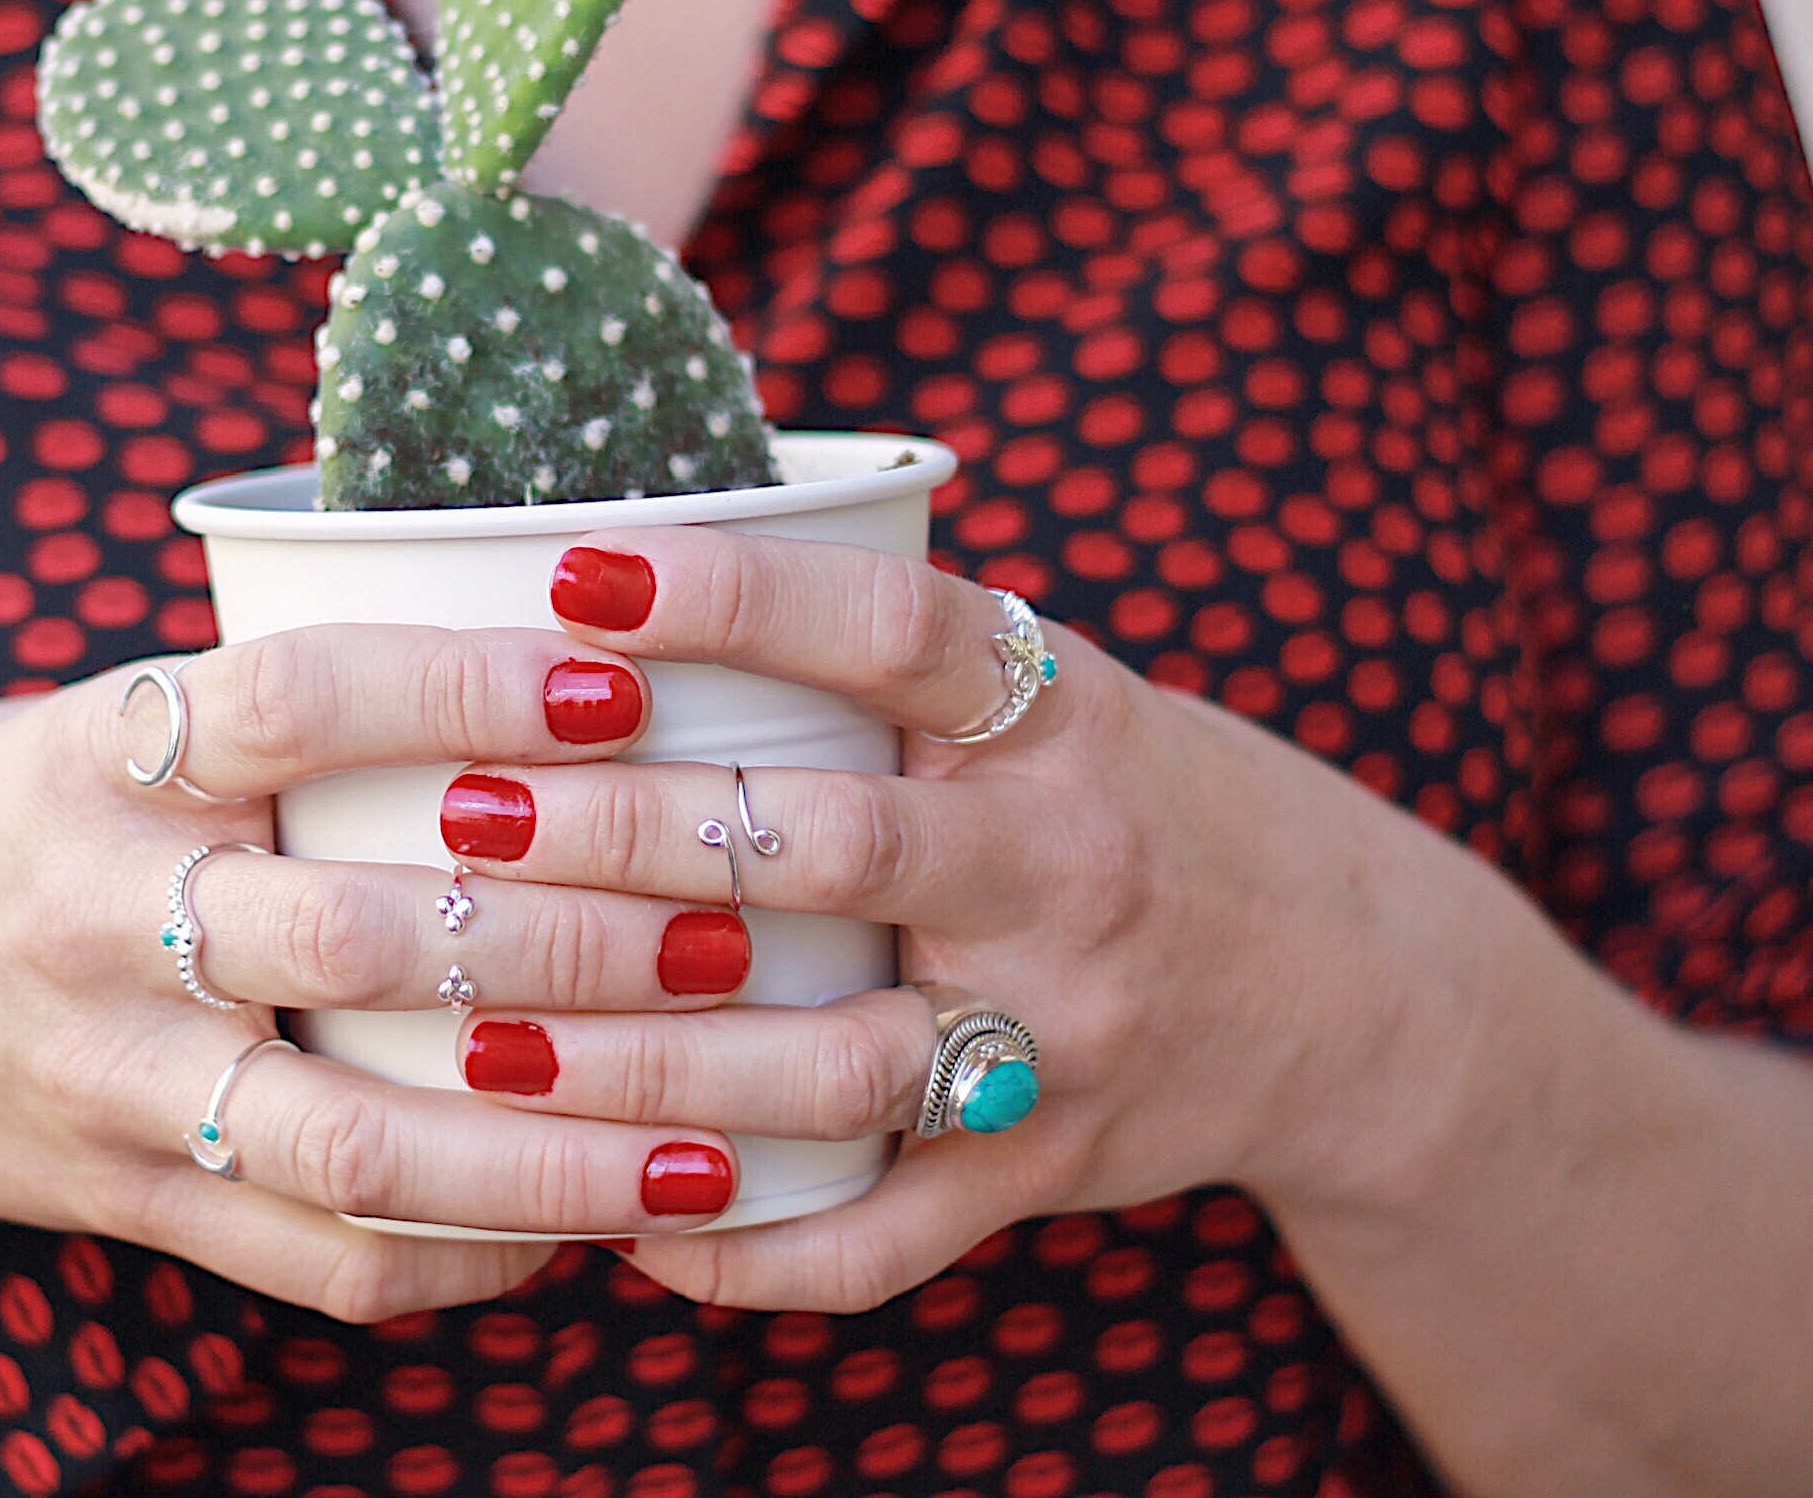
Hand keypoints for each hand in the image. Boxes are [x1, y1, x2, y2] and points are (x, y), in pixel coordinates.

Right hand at [0, 621, 788, 1340]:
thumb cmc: (12, 816)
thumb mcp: (97, 713)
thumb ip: (275, 693)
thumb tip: (562, 626)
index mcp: (96, 754)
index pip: (293, 696)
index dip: (464, 686)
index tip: (628, 673)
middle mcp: (94, 915)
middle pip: (358, 930)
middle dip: (575, 936)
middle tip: (743, 918)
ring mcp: (105, 1078)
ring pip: (350, 1135)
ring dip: (553, 1144)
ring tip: (713, 1134)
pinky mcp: (123, 1199)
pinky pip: (311, 1256)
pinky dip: (464, 1253)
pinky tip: (594, 1230)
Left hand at [434, 527, 1472, 1312]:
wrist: (1352, 979)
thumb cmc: (1130, 796)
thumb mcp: (1053, 685)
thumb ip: (883, 648)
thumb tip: (607, 567)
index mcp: (1061, 716)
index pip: (895, 630)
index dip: (737, 597)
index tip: (575, 571)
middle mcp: (1071, 864)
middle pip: (830, 847)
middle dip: (624, 836)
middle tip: (460, 819)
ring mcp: (1065, 1030)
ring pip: (834, 1062)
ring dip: (644, 1063)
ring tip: (475, 1041)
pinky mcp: (1053, 1167)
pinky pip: (893, 1235)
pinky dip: (754, 1246)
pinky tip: (621, 1228)